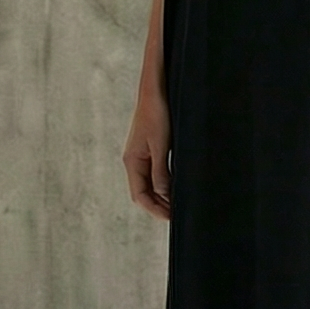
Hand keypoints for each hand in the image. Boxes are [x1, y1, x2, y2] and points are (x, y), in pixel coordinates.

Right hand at [122, 92, 171, 221]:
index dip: (154, 209)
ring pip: (149, 183)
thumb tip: (163, 194)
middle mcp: (134, 161)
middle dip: (158, 205)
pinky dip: (164, 182)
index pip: (140, 195)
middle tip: (177, 215)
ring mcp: (141, 155)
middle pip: (143, 192)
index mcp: (132, 162)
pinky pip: (154, 172)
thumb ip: (160, 171)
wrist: (155, 90)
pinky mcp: (149, 148)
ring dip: (162, 195)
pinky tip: (175, 185)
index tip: (170, 217)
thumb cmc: (156, 115)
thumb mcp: (161, 145)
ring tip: (177, 205)